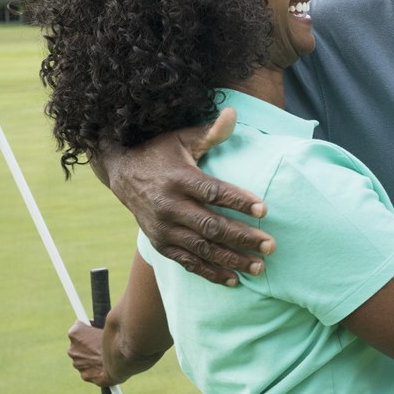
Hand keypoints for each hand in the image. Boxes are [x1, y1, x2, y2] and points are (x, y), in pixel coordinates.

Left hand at [67, 321, 113, 386]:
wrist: (122, 361)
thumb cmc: (116, 340)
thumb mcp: (108, 326)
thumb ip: (98, 326)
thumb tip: (98, 328)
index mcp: (75, 332)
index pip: (79, 325)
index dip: (89, 326)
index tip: (96, 328)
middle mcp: (72, 349)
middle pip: (78, 343)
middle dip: (88, 343)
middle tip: (102, 342)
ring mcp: (76, 363)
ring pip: (82, 358)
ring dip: (91, 356)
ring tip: (106, 354)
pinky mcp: (84, 375)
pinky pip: (89, 369)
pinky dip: (95, 367)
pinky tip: (106, 365)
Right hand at [99, 108, 276, 284]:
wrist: (122, 174)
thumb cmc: (161, 153)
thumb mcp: (182, 138)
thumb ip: (211, 132)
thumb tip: (233, 113)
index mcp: (179, 179)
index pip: (212, 192)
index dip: (239, 201)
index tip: (264, 210)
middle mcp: (169, 207)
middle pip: (211, 226)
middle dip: (243, 237)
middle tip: (271, 245)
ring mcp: (163, 229)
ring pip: (202, 249)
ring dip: (232, 260)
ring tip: (260, 266)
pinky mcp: (160, 244)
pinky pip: (188, 262)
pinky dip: (210, 272)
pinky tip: (234, 280)